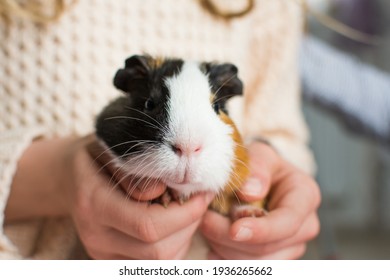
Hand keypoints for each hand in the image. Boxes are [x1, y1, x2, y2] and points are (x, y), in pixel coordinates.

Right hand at [6, 135, 213, 258]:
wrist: (68, 176)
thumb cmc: (96, 156)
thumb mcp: (113, 147)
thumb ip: (137, 168)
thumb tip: (166, 191)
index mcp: (94, 204)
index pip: (149, 226)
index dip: (186, 214)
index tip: (203, 193)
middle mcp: (96, 236)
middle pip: (158, 250)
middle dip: (190, 225)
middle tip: (199, 200)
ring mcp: (102, 252)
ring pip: (160, 261)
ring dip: (184, 236)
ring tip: (186, 209)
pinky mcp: (110, 259)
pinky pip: (154, 263)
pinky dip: (174, 244)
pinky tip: (174, 222)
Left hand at [200, 141, 320, 258]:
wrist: (264, 178)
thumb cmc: (262, 166)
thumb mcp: (260, 155)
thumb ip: (257, 168)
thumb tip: (249, 193)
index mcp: (306, 196)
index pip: (287, 221)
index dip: (261, 230)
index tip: (234, 230)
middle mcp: (305, 225)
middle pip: (268, 247)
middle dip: (231, 239)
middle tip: (204, 221)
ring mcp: (293, 245)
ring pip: (258, 262)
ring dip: (226, 249)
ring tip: (206, 228)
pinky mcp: (278, 257)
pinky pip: (252, 267)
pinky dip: (228, 259)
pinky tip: (213, 247)